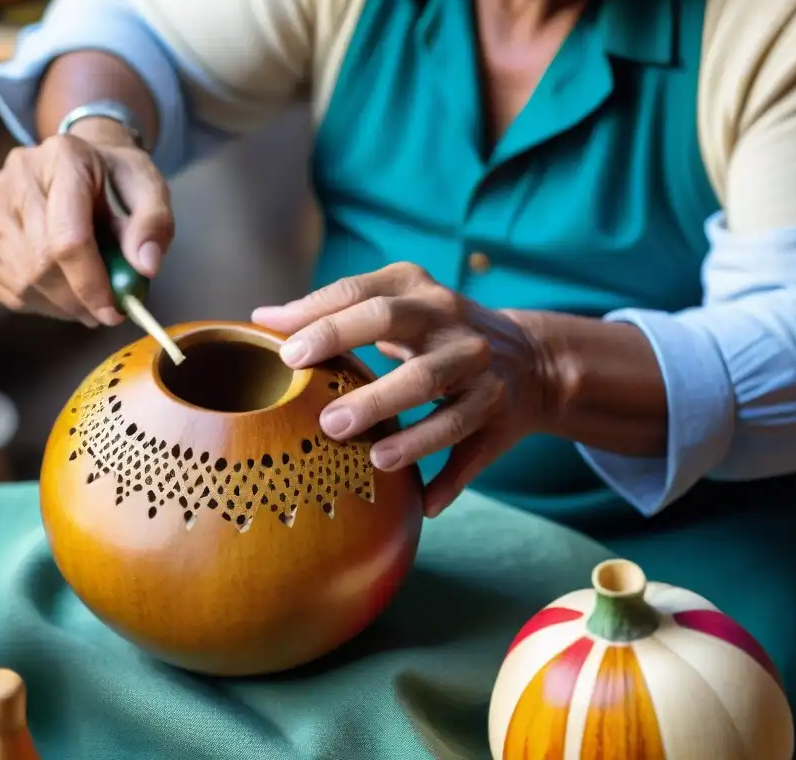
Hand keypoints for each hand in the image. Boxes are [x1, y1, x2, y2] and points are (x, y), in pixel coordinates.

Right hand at [0, 126, 173, 327]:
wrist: (76, 162)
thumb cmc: (115, 179)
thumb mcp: (149, 188)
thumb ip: (154, 224)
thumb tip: (146, 267)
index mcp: (62, 158)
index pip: (68, 237)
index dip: (91, 284)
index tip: (114, 312)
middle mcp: (15, 177)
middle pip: (42, 264)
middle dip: (79, 300)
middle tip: (105, 312)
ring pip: (23, 282)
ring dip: (61, 305)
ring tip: (87, 297)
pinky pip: (7, 289)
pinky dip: (39, 302)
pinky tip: (60, 289)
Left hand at [252, 262, 554, 516]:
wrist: (532, 359)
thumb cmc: (438, 334)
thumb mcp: (399, 308)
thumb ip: (336, 311)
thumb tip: (263, 320)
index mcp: (420, 292)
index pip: (365, 297)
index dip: (323, 320)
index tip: (284, 352)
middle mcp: (455, 327)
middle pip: (403, 337)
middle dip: (364, 377)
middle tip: (325, 416)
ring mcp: (484, 375)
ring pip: (450, 406)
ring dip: (412, 436)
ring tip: (372, 458)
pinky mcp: (503, 419)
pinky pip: (474, 454)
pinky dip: (450, 481)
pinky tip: (424, 503)